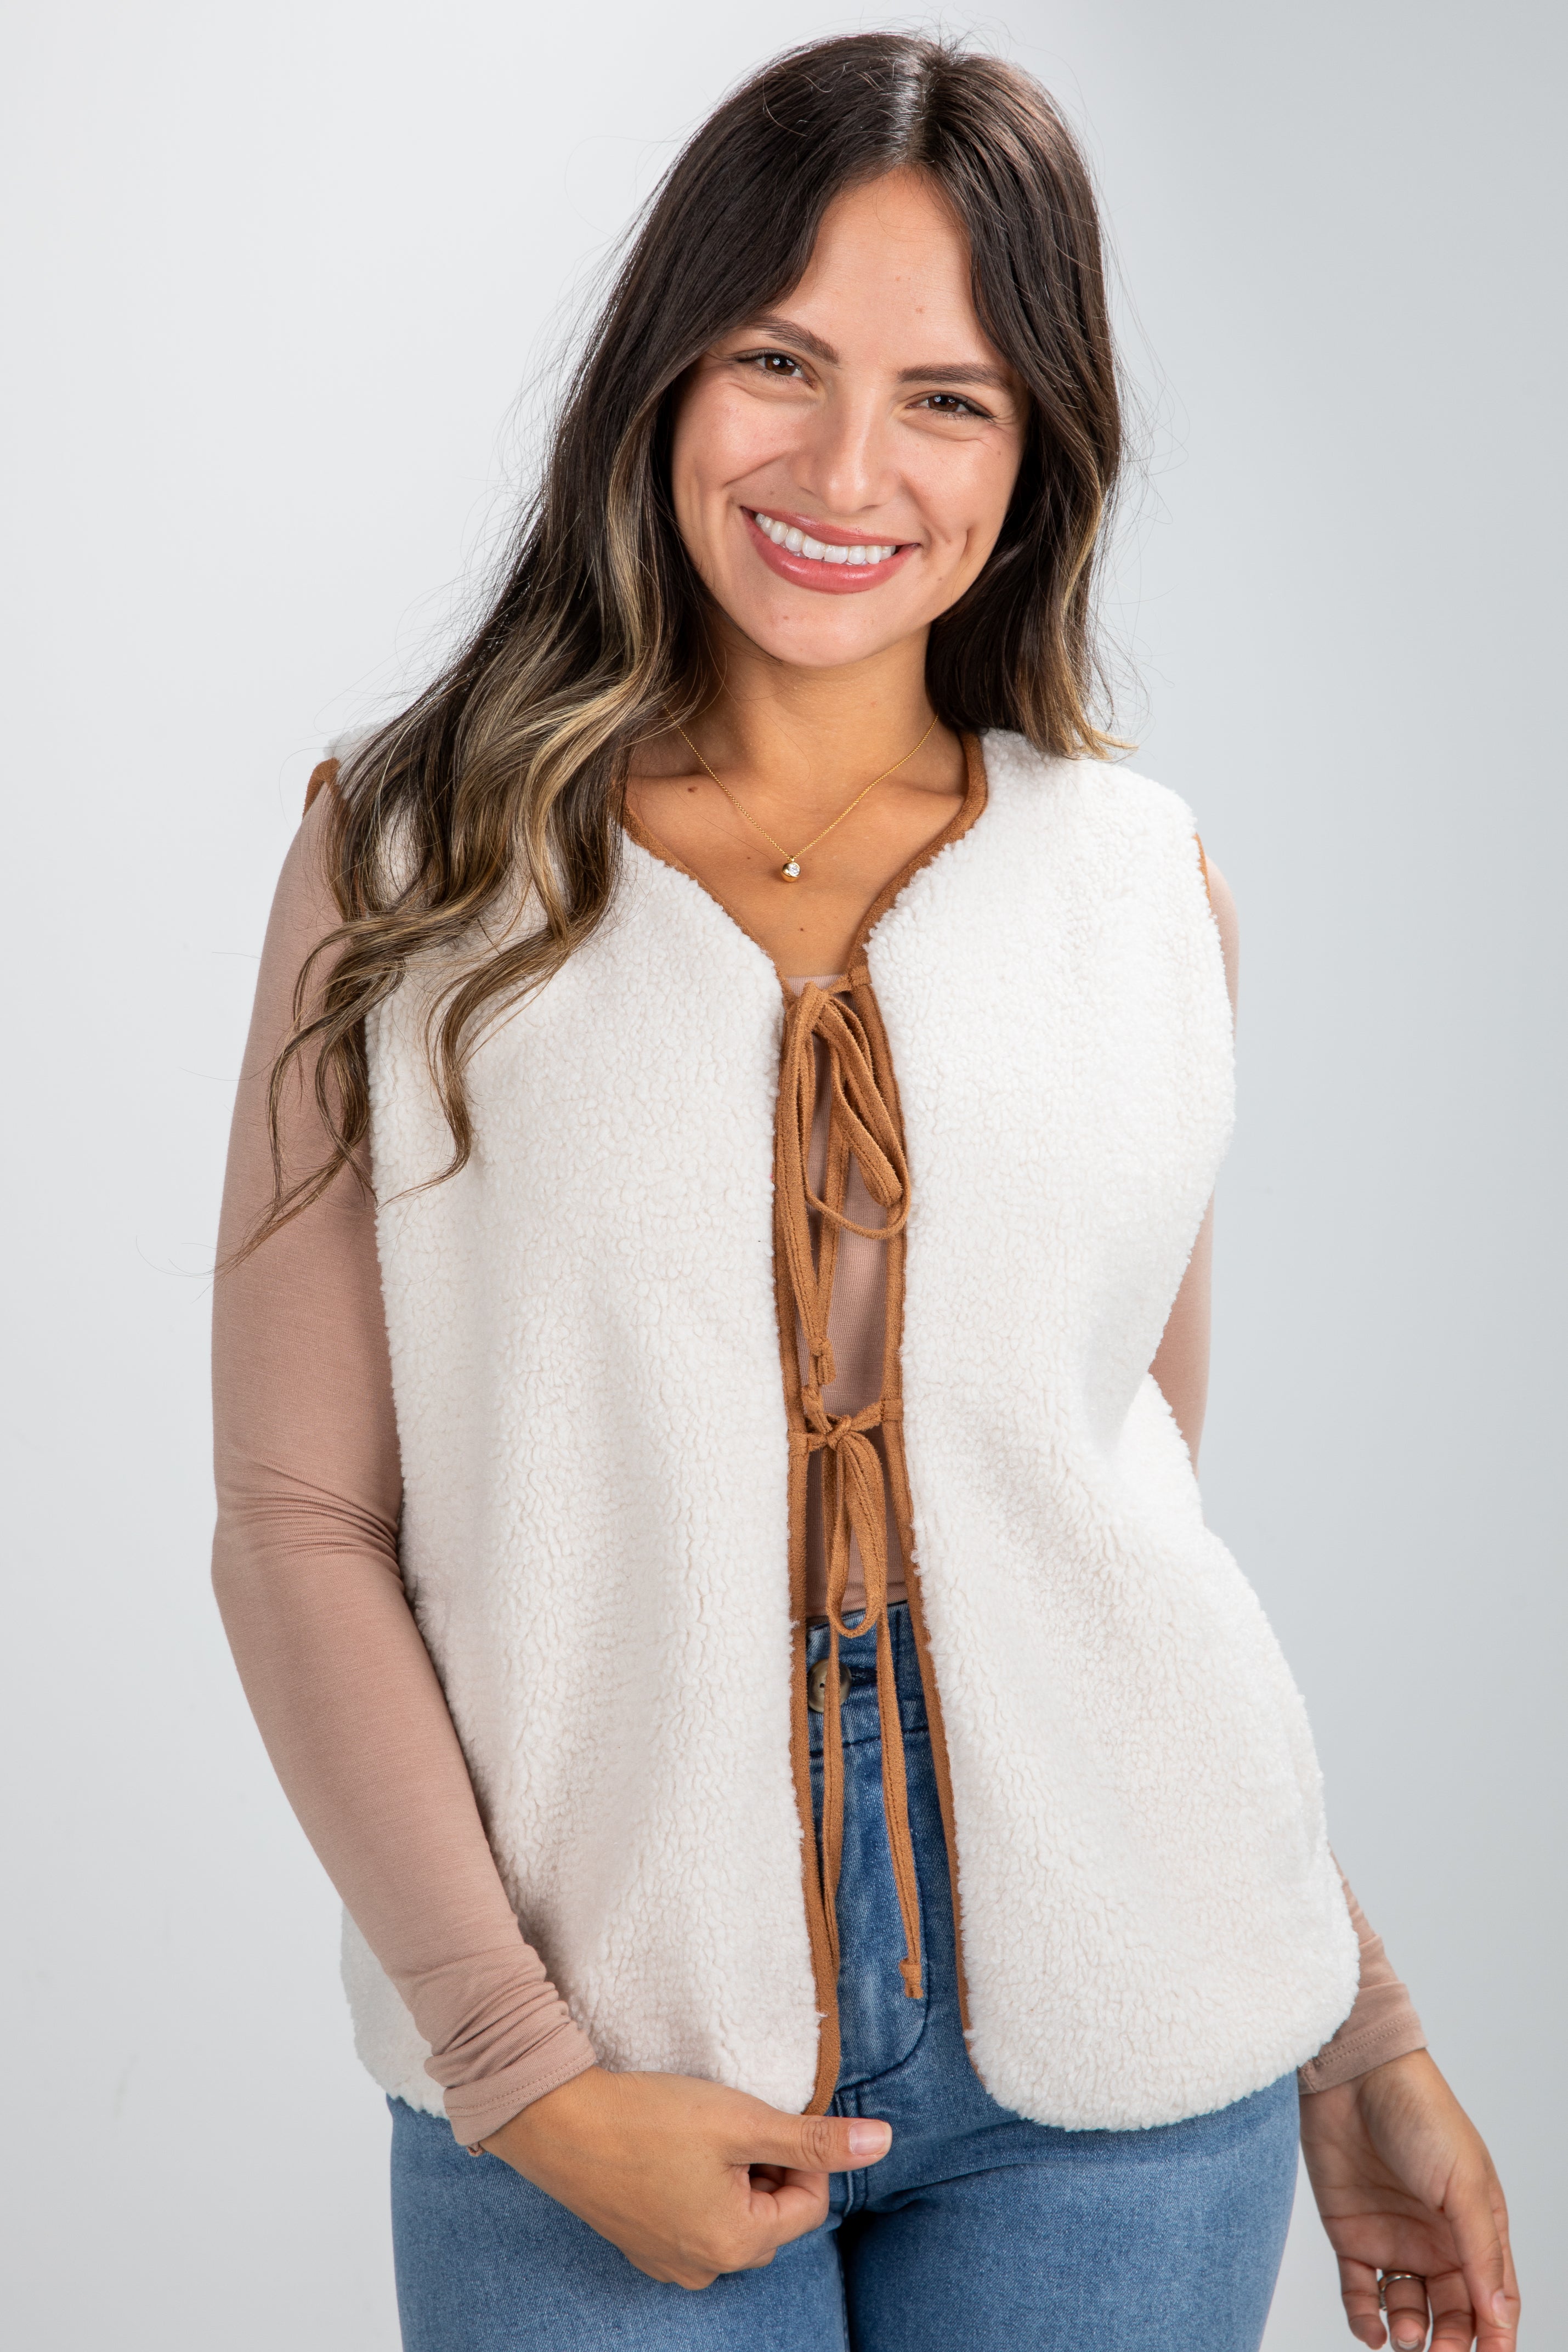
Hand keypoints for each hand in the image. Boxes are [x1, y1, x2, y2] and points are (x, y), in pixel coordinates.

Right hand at [482, 2064, 890, 2287]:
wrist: (556, 2121)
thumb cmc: (650, 2119)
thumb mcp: (743, 2120)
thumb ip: (815, 2138)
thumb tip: (883, 2143)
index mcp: (736, 2245)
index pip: (809, 2202)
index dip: (802, 2151)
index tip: (770, 2113)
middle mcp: (703, 2268)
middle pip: (771, 2213)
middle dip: (766, 2164)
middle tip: (735, 2120)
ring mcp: (667, 2260)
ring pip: (733, 2216)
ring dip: (732, 2174)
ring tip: (702, 2132)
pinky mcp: (640, 2242)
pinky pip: (693, 2219)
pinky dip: (697, 2186)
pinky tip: (672, 2150)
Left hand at [1300, 2050, 1518, 2349]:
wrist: (1352, 2073)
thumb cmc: (1420, 2114)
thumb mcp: (1462, 2183)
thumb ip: (1481, 2251)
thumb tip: (1499, 2317)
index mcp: (1475, 2226)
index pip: (1493, 2298)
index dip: (1493, 2335)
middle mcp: (1436, 2238)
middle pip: (1451, 2312)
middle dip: (1449, 2342)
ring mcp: (1393, 2237)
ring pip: (1407, 2308)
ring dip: (1409, 2332)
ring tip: (1404, 2335)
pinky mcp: (1351, 2233)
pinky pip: (1360, 2291)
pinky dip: (1365, 2318)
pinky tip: (1371, 2329)